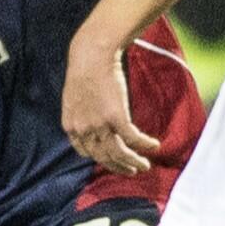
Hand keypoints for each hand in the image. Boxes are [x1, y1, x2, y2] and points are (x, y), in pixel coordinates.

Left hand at [63, 35, 158, 175]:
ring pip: (119, 153)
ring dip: (134, 162)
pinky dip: (144, 144)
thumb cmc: (84, 70)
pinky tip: (153, 144)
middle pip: (103, 157)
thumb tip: (92, 120)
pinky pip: (133, 139)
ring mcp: (99, 125)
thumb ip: (80, 113)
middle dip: (119, 167)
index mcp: (70, 125)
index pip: (84, 152)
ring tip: (144, 165)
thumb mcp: (74, 97)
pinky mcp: (116, 117)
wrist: (92, 55)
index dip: (99, 158)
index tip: (110, 159)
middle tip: (131, 170)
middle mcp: (83, 130)